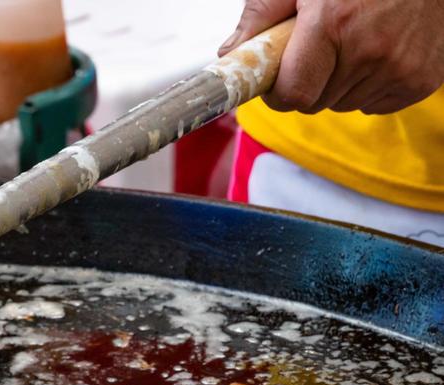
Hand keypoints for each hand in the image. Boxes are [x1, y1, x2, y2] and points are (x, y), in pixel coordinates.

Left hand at [219, 0, 443, 113]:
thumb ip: (262, 13)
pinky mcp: (422, 79)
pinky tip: (376, 53)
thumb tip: (230, 53)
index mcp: (334, 23)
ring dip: (338, 84)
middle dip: (307, 84)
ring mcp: (401, 68)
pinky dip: (368, 86)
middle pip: (315, 103)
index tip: (277, 79)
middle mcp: (370, 51)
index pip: (292, 95)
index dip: (278, 92)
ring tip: (352, 44)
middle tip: (318, 50)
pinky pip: (374, 104)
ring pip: (343, 104)